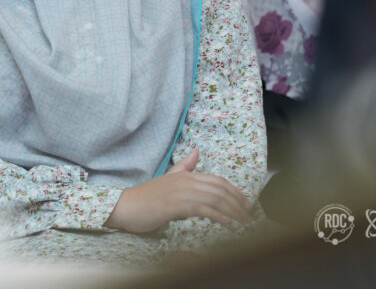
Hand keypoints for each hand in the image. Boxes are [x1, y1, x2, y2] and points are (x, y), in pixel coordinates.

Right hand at [104, 148, 250, 233]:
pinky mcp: (175, 205)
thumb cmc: (146, 197)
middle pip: (220, 189)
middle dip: (238, 203)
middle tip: (249, 216)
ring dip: (232, 211)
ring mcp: (180, 192)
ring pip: (214, 199)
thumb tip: (196, 152)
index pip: (217, 181)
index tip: (245, 204)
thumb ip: (183, 166)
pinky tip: (227, 222)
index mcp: (185, 175)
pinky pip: (202, 208)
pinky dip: (218, 215)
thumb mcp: (167, 179)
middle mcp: (185, 180)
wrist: (126, 206)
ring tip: (243, 222)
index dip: (235, 192)